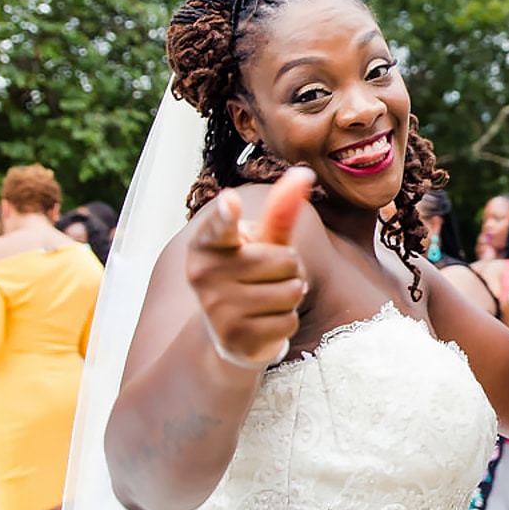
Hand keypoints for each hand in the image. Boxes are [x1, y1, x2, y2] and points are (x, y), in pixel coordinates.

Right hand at [187, 165, 315, 370]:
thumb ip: (280, 210)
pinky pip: (289, 321)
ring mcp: (216, 308)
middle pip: (285, 260)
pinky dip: (287, 322)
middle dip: (291, 270)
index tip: (229, 200)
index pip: (220, 225)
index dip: (226, 213)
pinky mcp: (234, 338)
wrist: (229, 331)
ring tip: (267, 300)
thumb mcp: (262, 242)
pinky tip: (265, 323)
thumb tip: (304, 172)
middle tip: (267, 279)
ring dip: (291, 297)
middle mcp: (203, 274)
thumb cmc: (249, 274)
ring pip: (291, 291)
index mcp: (206, 244)